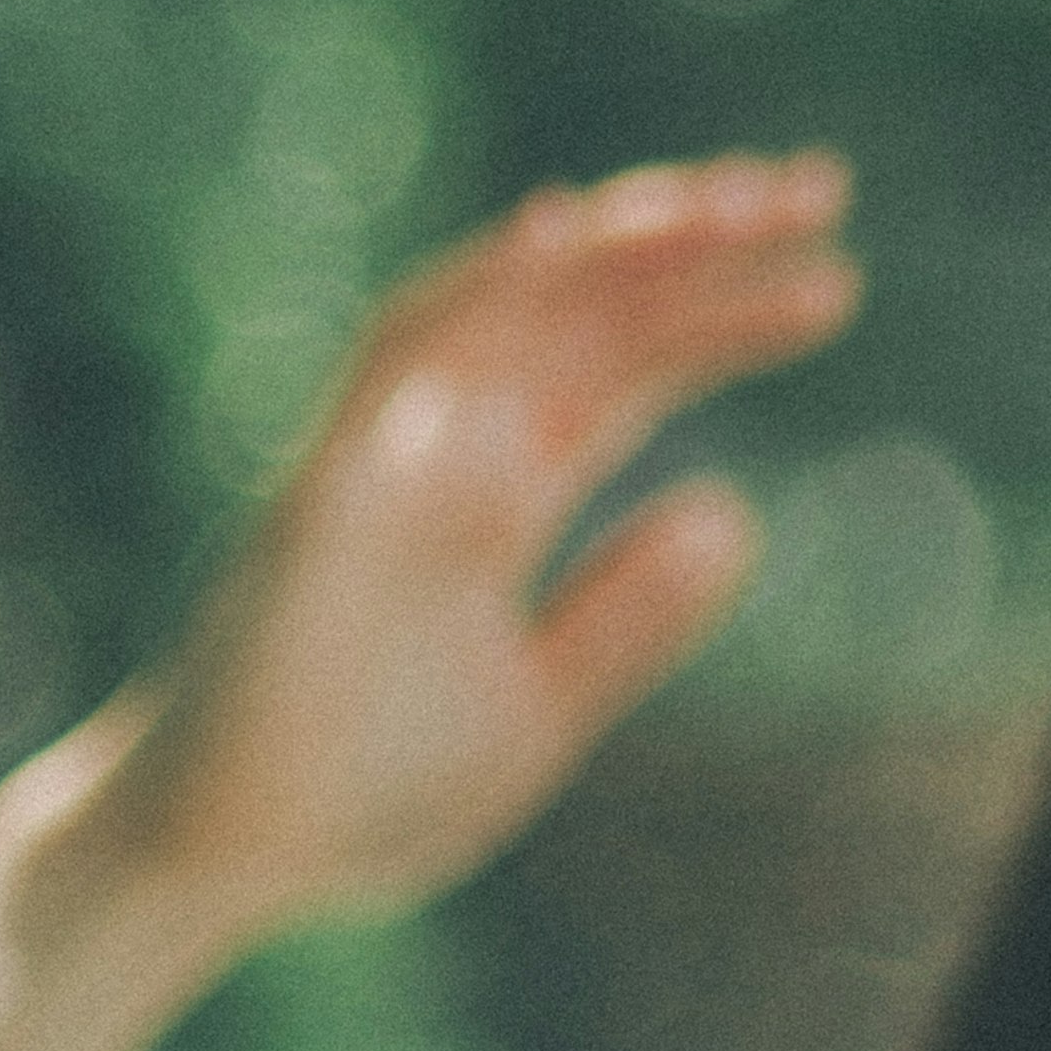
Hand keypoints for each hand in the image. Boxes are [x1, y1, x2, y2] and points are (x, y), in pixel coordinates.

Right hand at [99, 157, 859, 937]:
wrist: (218, 860)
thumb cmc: (359, 786)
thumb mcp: (536, 709)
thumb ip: (624, 618)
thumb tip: (736, 512)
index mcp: (497, 495)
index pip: (626, 372)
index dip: (718, 314)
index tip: (832, 279)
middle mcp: (441, 452)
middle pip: (582, 314)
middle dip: (695, 244)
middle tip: (818, 189)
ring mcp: (379, 460)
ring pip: (505, 305)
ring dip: (615, 240)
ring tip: (734, 200)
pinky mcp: (322, 494)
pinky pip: (393, 368)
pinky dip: (476, 292)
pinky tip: (560, 232)